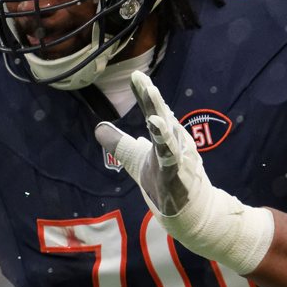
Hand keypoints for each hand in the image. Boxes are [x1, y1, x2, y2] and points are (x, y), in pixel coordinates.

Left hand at [94, 70, 273, 274]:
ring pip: (169, 140)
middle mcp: (174, 144)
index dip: (144, 95)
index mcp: (164, 136)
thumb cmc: (164, 180)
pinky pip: (173, 167)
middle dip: (153, 100)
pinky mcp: (179, 180)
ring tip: (154, 113)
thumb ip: (118, 143)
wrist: (188, 211)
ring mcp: (179, 161)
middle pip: (162, 118)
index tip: (135, 76)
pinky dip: (169, 157)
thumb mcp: (135, 159)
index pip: (153, 111)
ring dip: (162, 125)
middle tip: (143, 81)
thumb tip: (98, 127)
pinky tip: (161, 150)